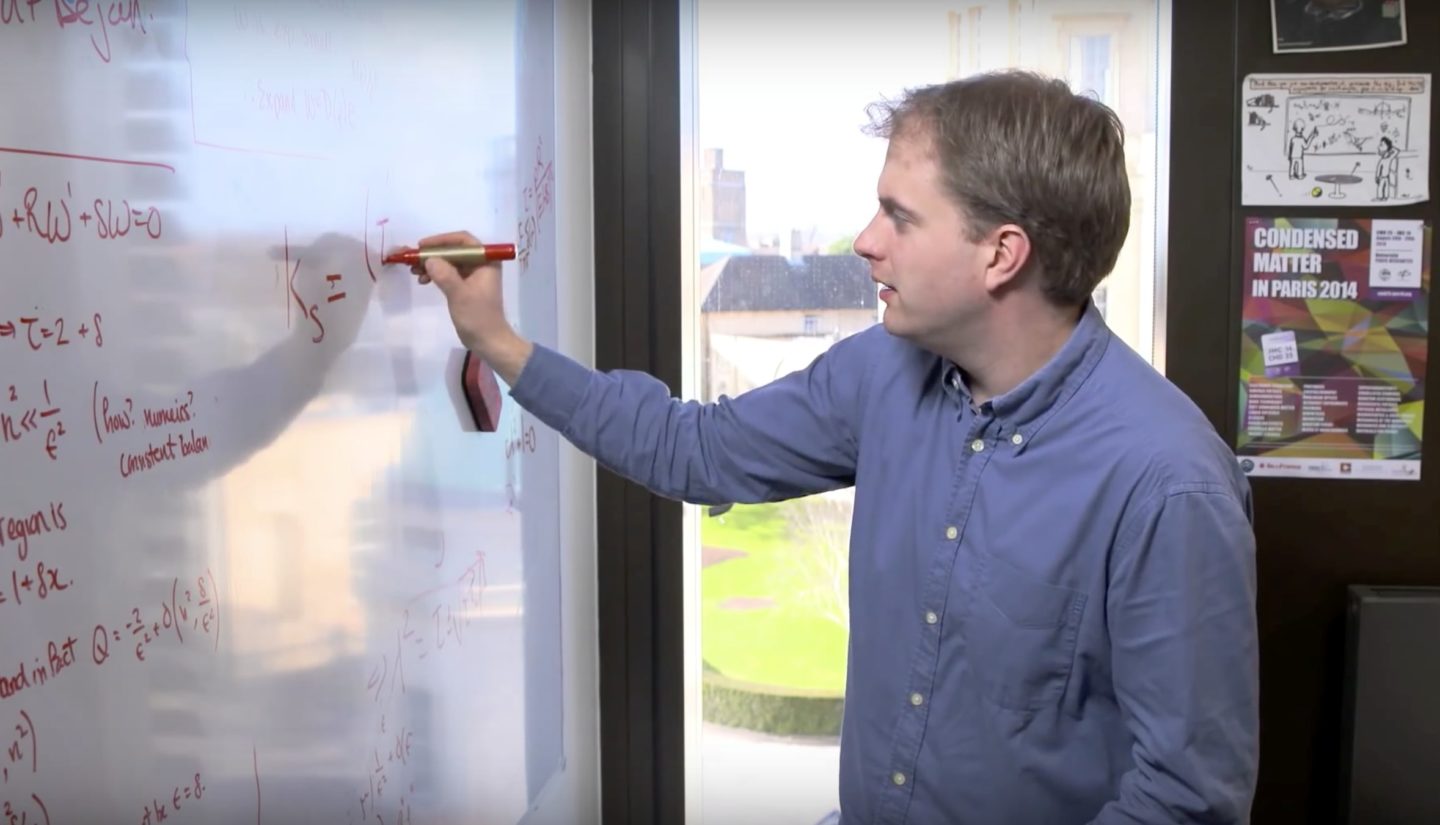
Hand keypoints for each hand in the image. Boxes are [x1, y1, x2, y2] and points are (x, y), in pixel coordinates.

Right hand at [411, 230, 532, 383]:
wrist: (488, 341)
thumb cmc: (478, 317)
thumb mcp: (460, 294)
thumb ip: (444, 274)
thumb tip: (429, 259)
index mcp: (486, 262)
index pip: (463, 240)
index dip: (442, 240)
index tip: (422, 246)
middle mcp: (481, 265)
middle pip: (454, 250)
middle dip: (433, 253)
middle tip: (413, 259)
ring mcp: (473, 276)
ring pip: (449, 262)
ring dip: (431, 264)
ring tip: (414, 272)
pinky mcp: (466, 286)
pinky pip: (448, 273)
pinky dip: (435, 274)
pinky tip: (422, 280)